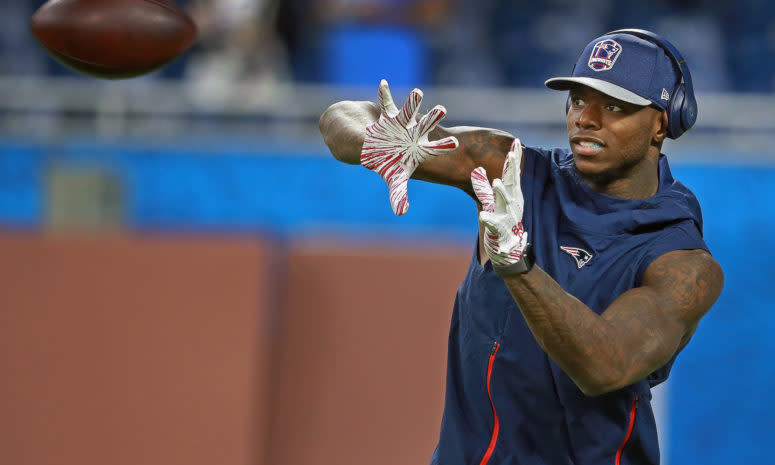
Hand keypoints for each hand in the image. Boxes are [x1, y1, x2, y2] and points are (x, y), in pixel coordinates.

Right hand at [361, 79, 458, 215]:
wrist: (369, 146)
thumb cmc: (386, 163)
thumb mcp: (393, 178)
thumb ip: (398, 194)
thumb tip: (401, 212)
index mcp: (418, 149)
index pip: (434, 148)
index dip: (443, 146)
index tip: (455, 143)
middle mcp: (413, 134)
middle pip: (425, 126)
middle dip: (433, 118)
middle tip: (442, 110)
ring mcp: (401, 123)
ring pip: (408, 111)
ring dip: (412, 102)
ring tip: (417, 92)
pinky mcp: (387, 114)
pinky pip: (385, 102)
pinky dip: (383, 94)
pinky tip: (383, 83)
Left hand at [471, 139, 528, 267]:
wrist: (509, 250)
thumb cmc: (501, 223)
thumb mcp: (492, 203)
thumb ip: (483, 187)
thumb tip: (476, 169)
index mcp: (511, 195)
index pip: (513, 173)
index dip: (514, 158)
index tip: (516, 142)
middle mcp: (512, 203)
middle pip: (512, 183)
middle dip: (512, 169)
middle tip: (511, 154)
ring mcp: (508, 216)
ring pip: (505, 202)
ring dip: (501, 192)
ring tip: (496, 182)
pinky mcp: (500, 230)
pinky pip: (494, 224)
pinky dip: (489, 219)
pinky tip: (483, 215)